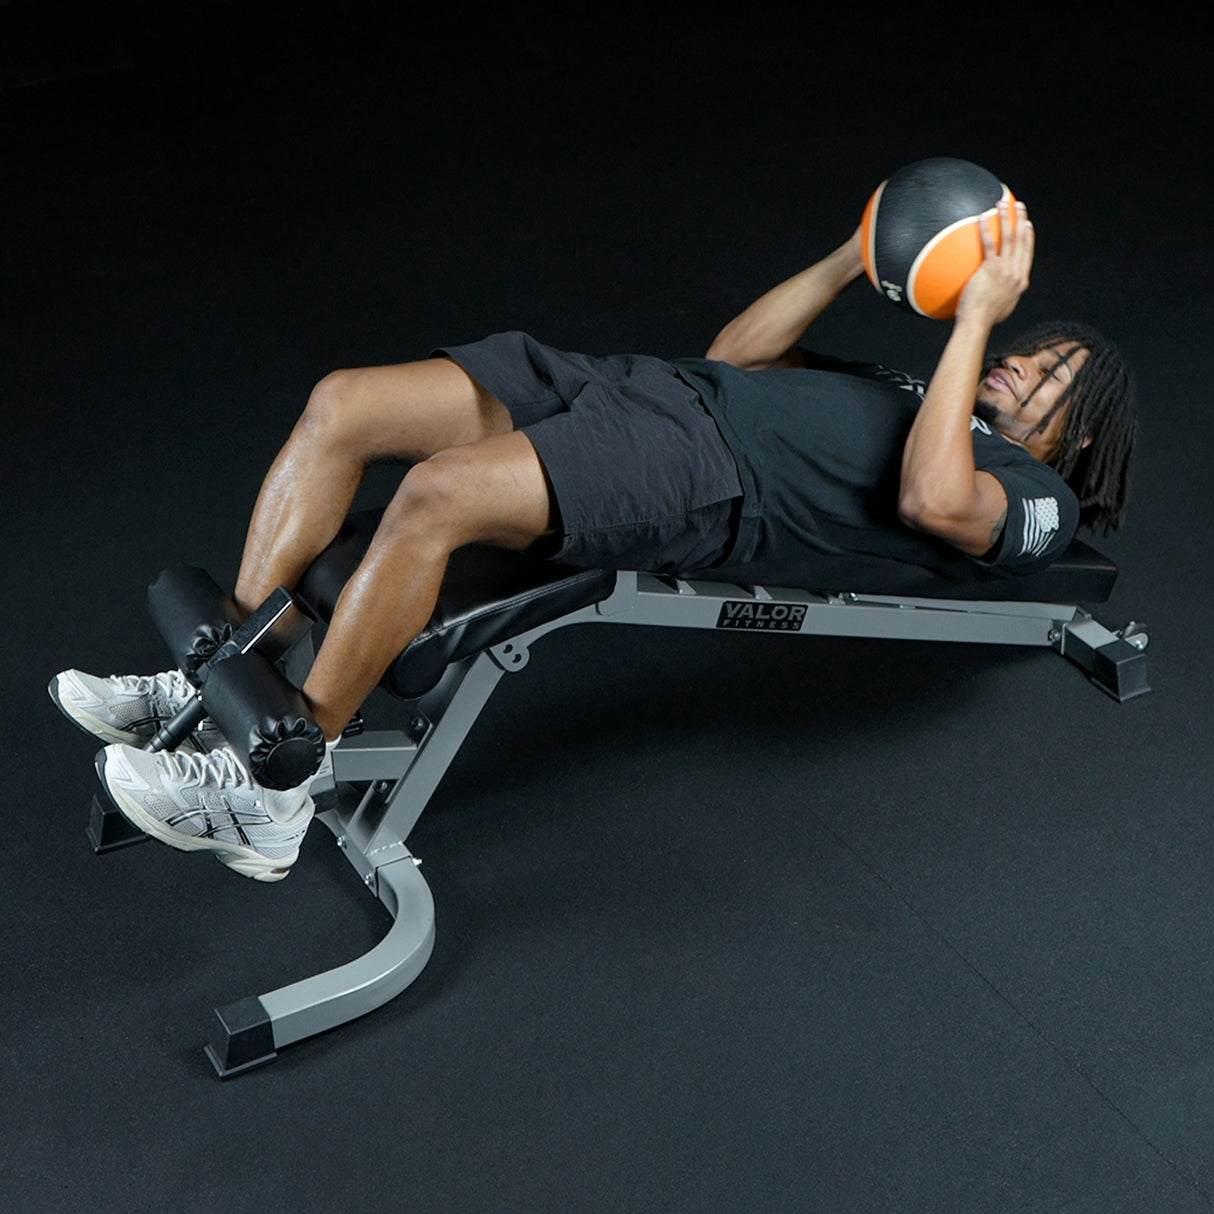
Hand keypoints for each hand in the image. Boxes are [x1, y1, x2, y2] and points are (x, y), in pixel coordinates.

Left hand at [954, 200, 1033, 327]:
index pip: (1027, 254)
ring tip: (1002, 204)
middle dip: (1021, 220)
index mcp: (1020, 281)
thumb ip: (1003, 295)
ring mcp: (1005, 270)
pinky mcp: (991, 269)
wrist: (978, 323)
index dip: (1028, 238)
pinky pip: (988, 243)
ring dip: (1006, 218)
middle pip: (1022, 241)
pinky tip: (982, 218)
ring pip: (1009, 237)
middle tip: (1019, 207)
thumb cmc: (983, 319)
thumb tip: (996, 292)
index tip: (1027, 226)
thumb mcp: (1001, 307)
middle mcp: (1016, 273)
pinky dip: (986, 229)